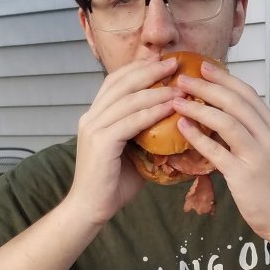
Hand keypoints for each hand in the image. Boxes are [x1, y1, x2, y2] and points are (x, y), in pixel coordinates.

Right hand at [64, 55, 178, 226]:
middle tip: (175, 62)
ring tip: (179, 84)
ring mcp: (94, 128)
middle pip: (122, 83)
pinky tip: (171, 107)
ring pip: (128, 99)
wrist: (90, 209)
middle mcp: (91, 117)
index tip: (163, 60)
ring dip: (156, 89)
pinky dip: (153, 112)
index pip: (116, 81)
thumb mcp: (132, 152)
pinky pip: (131, 121)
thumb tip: (174, 124)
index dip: (139, 68)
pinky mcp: (101, 142)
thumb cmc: (113, 185)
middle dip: (150, 69)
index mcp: (95, 116)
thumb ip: (145, 135)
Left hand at [173, 61, 269, 245]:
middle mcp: (268, 138)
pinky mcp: (243, 175)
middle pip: (236, 103)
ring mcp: (257, 156)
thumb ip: (249, 133)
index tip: (203, 67)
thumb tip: (222, 114)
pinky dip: (198, 137)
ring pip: (227, 122)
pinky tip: (182, 127)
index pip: (248, 94)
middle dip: (207, 87)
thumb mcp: (265, 153)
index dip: (225, 78)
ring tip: (177, 100)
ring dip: (199, 107)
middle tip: (183, 78)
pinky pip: (217, 151)